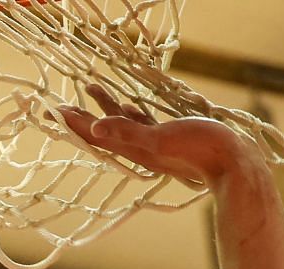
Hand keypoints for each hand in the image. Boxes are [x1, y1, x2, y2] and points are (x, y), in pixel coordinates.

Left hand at [58, 86, 257, 188]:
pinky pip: (141, 123)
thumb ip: (128, 133)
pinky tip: (128, 105)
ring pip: (120, 123)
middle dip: (80, 116)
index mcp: (132, 148)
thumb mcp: (160, 139)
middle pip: (100, 130)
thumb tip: (96, 128)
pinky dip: (129, 113)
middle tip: (59, 105)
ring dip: (104, 107)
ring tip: (91, 89)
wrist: (231, 163)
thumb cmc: (198, 150)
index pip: (93, 135)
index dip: (73, 123)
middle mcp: (137, 148)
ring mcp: (152, 143)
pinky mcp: (168, 137)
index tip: (53, 112)